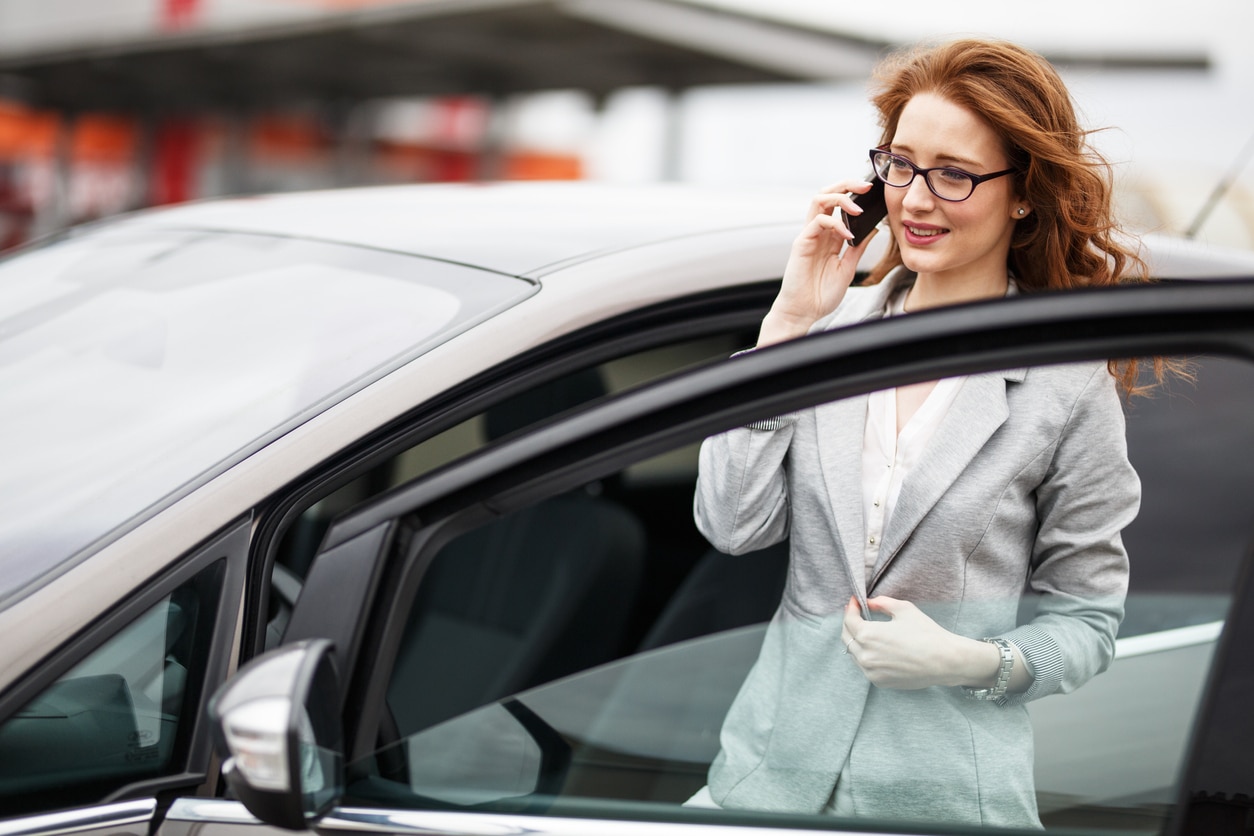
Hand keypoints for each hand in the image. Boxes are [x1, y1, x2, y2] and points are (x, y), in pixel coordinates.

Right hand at [757, 182, 880, 346]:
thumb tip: (873, 228)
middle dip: (846, 185)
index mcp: (829, 236)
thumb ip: (858, 247)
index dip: (853, 193)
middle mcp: (818, 232)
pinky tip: (847, 235)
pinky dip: (835, 223)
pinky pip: (817, 221)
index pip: (839, 204)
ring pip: (819, 200)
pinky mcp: (802, 243)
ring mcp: (809, 235)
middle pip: (827, 194)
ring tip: (857, 208)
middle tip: (866, 186)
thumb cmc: (822, 294)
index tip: (872, 191)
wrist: (805, 312)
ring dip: (840, 198)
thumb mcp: (848, 268)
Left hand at [842, 596, 994, 689]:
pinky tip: (876, 648)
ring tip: (866, 630)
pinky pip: (865, 666)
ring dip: (856, 640)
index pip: (849, 620)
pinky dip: (866, 655)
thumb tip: (868, 602)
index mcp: (868, 635)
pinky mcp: (879, 682)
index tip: (855, 602)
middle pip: (846, 637)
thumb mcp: (904, 609)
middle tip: (856, 614)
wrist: (945, 661)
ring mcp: (871, 671)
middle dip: (849, 623)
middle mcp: (865, 656)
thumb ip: (881, 603)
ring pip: (854, 653)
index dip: (850, 608)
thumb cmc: (926, 633)